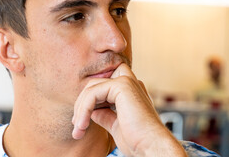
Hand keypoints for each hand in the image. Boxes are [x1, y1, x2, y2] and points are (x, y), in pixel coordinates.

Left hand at [72, 63, 186, 155]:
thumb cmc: (138, 141)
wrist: (151, 147)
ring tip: (78, 129)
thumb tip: (91, 111)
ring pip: (91, 87)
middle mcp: (130, 83)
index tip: (82, 122)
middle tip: (77, 126)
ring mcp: (127, 81)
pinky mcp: (122, 85)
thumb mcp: (115, 125)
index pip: (102, 87)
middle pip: (94, 84)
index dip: (90, 100)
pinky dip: (83, 109)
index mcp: (131, 91)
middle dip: (81, 104)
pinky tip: (82, 125)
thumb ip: (104, 114)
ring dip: (80, 108)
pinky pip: (93, 93)